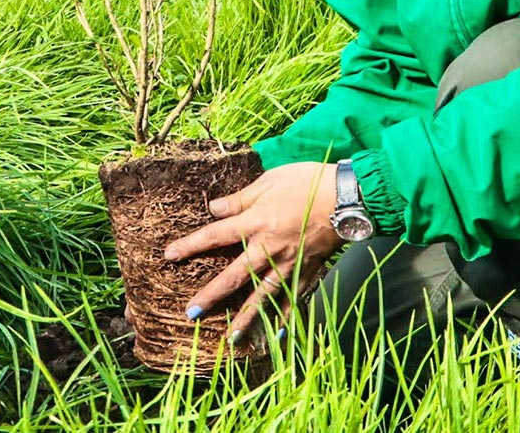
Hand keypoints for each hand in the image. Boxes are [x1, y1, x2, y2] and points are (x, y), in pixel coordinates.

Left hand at [163, 161, 343, 347]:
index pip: (216, 235)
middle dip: (212, 294)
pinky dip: (286, 316)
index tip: (170, 256)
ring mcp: (289, 262)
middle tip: (191, 312)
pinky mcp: (308, 270)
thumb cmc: (308, 181)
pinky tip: (278, 334)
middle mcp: (269, 247)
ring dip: (245, 317)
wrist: (349, 196)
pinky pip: (294, 297)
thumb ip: (240, 199)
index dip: (192, 245)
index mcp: (257, 221)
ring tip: (230, 337)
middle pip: (235, 275)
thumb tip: (213, 209)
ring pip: (263, 294)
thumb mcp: (269, 180)